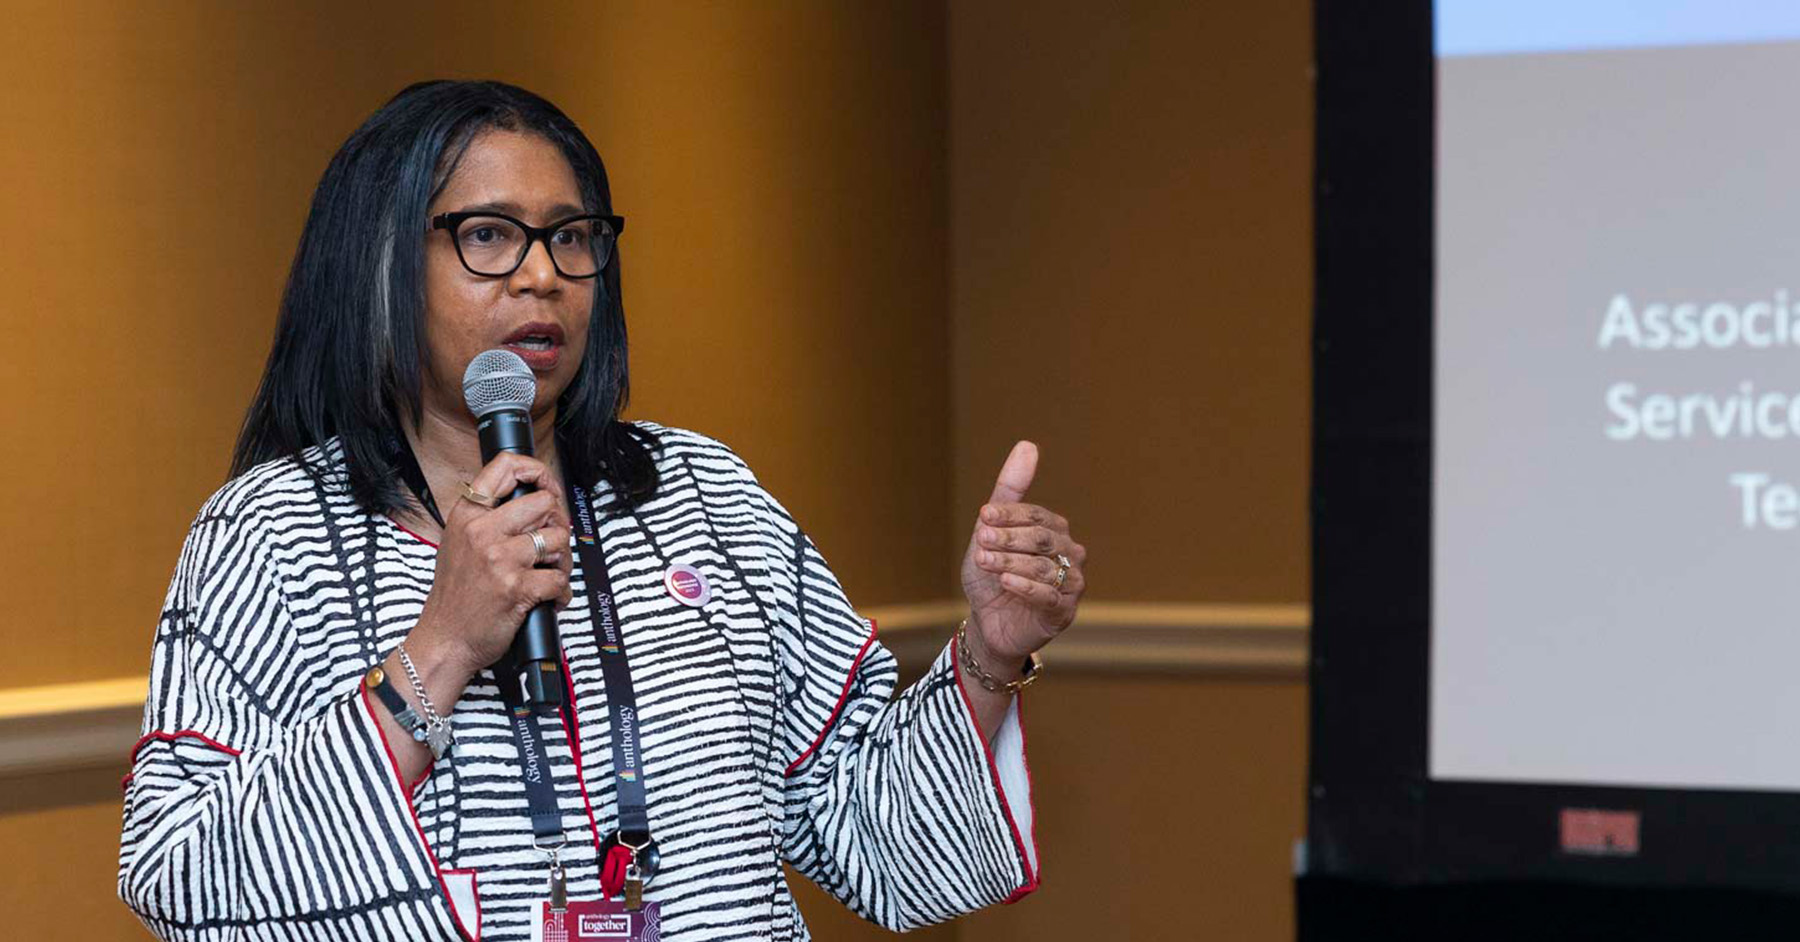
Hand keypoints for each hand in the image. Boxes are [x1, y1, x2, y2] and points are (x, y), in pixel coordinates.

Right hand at [409, 452, 574, 680]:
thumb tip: (532, 500)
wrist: (446, 639)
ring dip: (563, 560)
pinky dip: (562, 592)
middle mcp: (482, 531)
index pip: (505, 466)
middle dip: (558, 523)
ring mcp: (500, 558)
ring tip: (550, 572)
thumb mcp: (458, 542)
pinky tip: (549, 597)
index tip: (548, 488)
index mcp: (467, 515)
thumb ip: (487, 518)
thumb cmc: (455, 596)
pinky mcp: (517, 587)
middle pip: (544, 503)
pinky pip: (560, 578)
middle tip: (553, 542)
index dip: (538, 472)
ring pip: (559, 539)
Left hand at [960, 441, 1086, 671]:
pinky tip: (1005, 581)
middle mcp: (1070, 554)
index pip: (1036, 515)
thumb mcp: (991, 531)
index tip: (983, 516)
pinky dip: (1025, 586)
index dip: (1009, 514)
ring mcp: (1072, 583)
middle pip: (1042, 538)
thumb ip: (1010, 490)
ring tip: (984, 562)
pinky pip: (1049, 595)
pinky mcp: (1065, 611)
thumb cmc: (991, 576)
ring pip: (1044, 566)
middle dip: (1008, 538)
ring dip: (1009, 561)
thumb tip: (1028, 444)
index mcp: (1055, 530)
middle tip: (981, 539)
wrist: (988, 623)